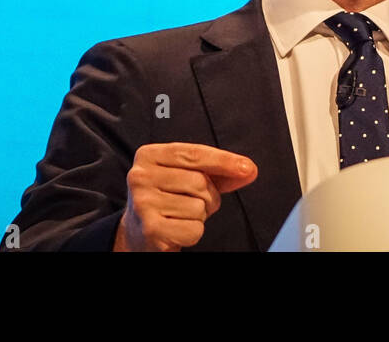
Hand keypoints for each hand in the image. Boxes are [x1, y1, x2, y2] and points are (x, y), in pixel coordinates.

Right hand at [113, 143, 257, 251]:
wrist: (140, 233)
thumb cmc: (169, 198)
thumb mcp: (189, 176)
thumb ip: (218, 171)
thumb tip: (248, 170)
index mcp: (148, 155)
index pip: (194, 154)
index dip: (224, 161)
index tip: (247, 168)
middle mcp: (140, 176)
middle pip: (200, 182)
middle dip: (208, 196)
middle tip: (191, 202)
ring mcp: (143, 203)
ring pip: (198, 207)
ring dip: (199, 216)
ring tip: (180, 215)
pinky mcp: (150, 229)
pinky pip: (194, 230)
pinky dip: (193, 233)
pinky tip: (176, 229)